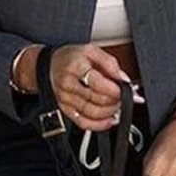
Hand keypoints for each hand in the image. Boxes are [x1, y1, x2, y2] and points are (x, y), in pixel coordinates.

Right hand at [16, 44, 140, 131]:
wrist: (50, 66)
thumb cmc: (71, 58)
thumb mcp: (91, 50)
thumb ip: (110, 63)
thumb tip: (124, 79)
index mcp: (75, 66)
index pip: (98, 83)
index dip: (115, 89)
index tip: (125, 89)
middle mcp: (69, 84)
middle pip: (97, 99)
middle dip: (116, 101)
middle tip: (124, 97)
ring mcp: (66, 100)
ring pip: (92, 113)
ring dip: (110, 112)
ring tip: (118, 106)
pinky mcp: (66, 110)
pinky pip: (84, 123)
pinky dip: (100, 125)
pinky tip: (110, 120)